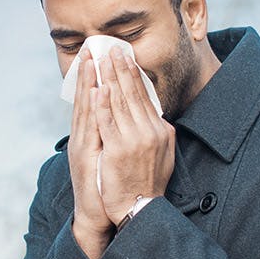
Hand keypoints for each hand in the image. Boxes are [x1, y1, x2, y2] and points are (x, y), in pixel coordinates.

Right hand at [68, 49, 113, 258]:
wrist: (100, 215)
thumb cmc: (108, 188)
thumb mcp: (110, 157)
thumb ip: (114, 136)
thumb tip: (126, 119)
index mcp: (90, 136)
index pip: (91, 99)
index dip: (92, 76)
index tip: (95, 54)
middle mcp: (84, 138)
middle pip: (86, 98)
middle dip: (89, 71)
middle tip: (92, 47)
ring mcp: (85, 146)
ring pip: (87, 108)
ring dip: (88, 82)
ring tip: (90, 60)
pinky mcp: (89, 156)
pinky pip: (93, 128)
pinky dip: (94, 110)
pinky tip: (96, 92)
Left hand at [95, 46, 174, 224]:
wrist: (140, 211)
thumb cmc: (147, 184)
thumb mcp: (162, 155)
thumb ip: (157, 134)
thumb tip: (155, 117)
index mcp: (161, 131)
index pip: (144, 97)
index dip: (134, 75)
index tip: (126, 57)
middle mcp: (151, 132)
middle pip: (133, 94)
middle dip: (121, 69)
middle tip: (112, 47)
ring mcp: (135, 141)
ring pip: (120, 103)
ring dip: (110, 79)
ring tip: (102, 59)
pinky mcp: (119, 151)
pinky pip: (108, 122)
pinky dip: (102, 104)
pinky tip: (98, 88)